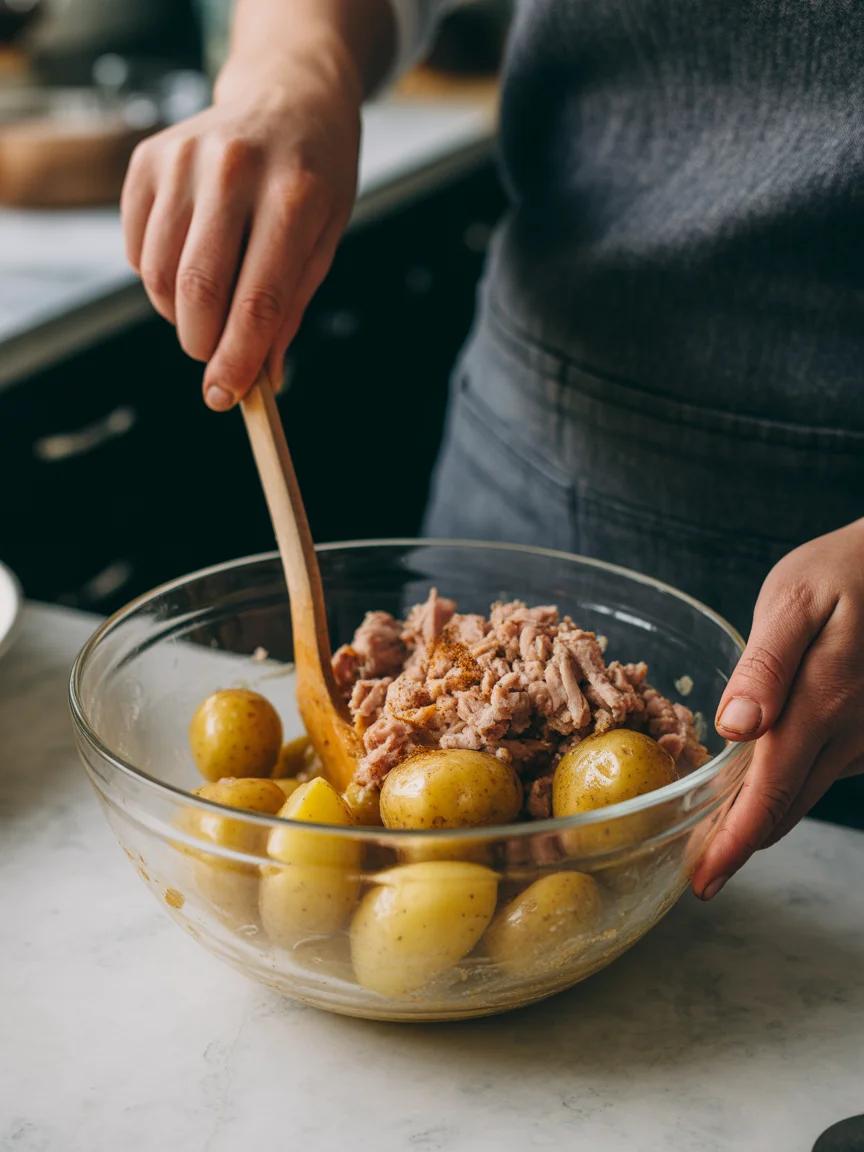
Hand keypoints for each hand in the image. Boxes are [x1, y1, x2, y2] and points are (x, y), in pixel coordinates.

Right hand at [120, 54, 361, 409]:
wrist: (288, 94)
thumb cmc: (316, 177)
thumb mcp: (326, 240)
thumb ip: (290, 309)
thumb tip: (259, 378)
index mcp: (294, 196)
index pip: (258, 299)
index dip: (237, 359)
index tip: (224, 397)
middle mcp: (234, 170)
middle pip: (198, 290)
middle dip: (202, 343)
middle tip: (215, 358)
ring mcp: (184, 157)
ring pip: (157, 275)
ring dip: (178, 314)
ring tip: (209, 306)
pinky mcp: (148, 158)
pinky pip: (137, 249)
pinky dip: (157, 278)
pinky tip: (190, 262)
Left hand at [693, 518, 863, 899]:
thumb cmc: (843, 573)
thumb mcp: (793, 600)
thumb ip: (765, 666)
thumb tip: (736, 729)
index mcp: (823, 703)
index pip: (771, 791)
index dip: (735, 841)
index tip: (704, 880)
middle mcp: (850, 733)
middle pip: (787, 807)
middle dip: (741, 846)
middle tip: (701, 875)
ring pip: (804, 795)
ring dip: (763, 821)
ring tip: (717, 842)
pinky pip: (822, 772)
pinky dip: (786, 789)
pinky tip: (756, 789)